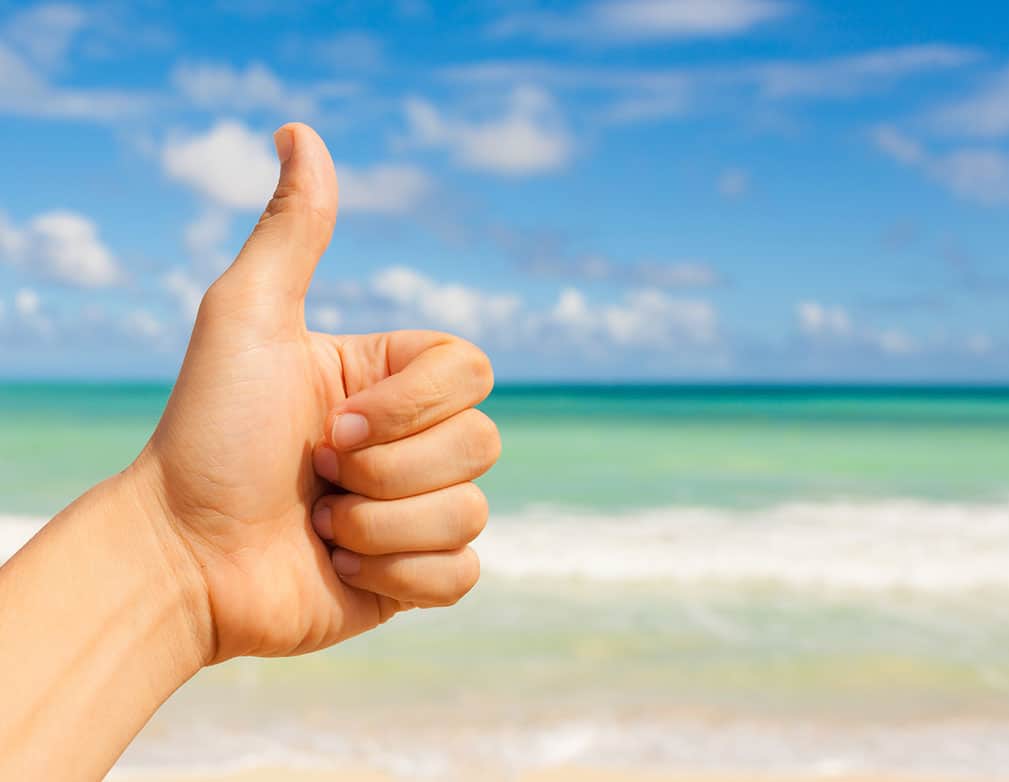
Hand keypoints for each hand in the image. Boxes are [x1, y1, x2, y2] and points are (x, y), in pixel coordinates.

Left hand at [134, 123, 499, 663]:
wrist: (181, 559)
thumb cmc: (209, 436)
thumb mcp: (247, 319)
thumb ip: (291, 231)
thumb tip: (298, 130)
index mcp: (387, 380)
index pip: (472, 370)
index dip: (412, 405)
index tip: (331, 422)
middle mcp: (409, 440)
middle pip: (483, 443)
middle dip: (390, 469)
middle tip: (315, 475)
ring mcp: (414, 509)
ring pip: (472, 512)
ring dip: (382, 526)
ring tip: (320, 525)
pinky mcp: (413, 576)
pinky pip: (462, 573)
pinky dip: (399, 576)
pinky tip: (339, 567)